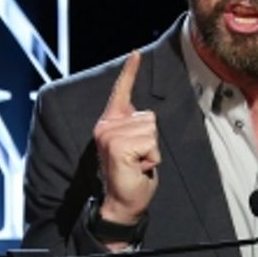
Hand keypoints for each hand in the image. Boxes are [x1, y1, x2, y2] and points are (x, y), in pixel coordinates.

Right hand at [92, 50, 158, 225]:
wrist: (122, 203)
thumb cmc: (132, 175)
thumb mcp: (135, 146)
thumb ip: (134, 127)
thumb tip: (142, 114)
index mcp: (109, 123)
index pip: (122, 92)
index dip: (130, 72)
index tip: (135, 53)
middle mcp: (105, 126)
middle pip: (149, 117)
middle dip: (151, 140)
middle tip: (137, 159)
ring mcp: (109, 135)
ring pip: (151, 130)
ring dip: (151, 150)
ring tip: (137, 164)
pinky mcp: (118, 145)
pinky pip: (150, 143)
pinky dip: (151, 158)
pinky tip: (138, 168)